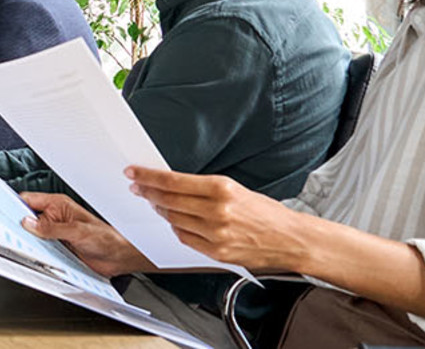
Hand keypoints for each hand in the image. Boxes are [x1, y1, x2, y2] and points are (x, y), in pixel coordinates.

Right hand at [20, 192, 152, 276]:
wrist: (119, 258)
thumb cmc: (107, 238)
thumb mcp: (77, 232)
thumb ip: (51, 228)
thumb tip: (28, 223)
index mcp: (58, 205)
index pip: (28, 200)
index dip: (14, 205)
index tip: (2, 213)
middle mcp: (54, 218)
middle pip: (26, 218)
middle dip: (17, 225)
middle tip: (7, 233)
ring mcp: (54, 233)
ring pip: (31, 235)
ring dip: (26, 241)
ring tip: (18, 246)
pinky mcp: (56, 248)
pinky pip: (39, 248)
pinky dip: (34, 253)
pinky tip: (32, 256)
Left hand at [127, 166, 314, 272]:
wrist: (291, 239)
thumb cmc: (266, 213)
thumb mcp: (237, 190)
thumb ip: (205, 189)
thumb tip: (172, 184)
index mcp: (222, 189)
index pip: (173, 181)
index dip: (148, 177)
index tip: (133, 173)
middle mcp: (217, 211)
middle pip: (168, 201)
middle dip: (147, 192)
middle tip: (136, 187)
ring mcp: (215, 234)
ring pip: (173, 220)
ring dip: (160, 210)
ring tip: (155, 203)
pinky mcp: (216, 252)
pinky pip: (184, 238)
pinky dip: (176, 229)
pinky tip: (175, 222)